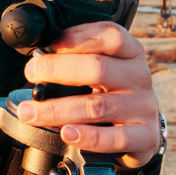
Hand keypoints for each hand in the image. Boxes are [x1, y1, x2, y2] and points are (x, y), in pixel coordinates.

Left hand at [16, 21, 160, 168]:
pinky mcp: (144, 136)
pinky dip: (88, 137)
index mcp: (130, 53)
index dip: (78, 37)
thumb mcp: (106, 69)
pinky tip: (67, 133)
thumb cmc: (115, 93)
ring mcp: (142, 107)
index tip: (49, 44)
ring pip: (97, 106)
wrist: (144, 129)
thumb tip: (38, 59)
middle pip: (98, 68)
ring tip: (31, 112)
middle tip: (30, 73)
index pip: (111, 36)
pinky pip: (115, 138)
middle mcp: (138, 77)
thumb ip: (79, 60)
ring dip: (57, 110)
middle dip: (56, 69)